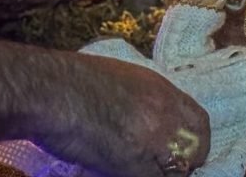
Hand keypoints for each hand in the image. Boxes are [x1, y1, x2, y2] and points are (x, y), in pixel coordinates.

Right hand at [0, 32, 210, 176]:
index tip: (182, 153)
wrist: (46, 89)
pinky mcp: (136, 164)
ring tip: (130, 166)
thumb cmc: (66, 82)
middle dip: (184, 162)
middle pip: (194, 149)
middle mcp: (165, 112)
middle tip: (161, 168)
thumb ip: (140, 100)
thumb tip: (142, 125)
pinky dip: (134, 176)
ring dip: (159, 172)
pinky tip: (110, 170)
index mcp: (160, 89)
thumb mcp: (117, 79)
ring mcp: (154, 139)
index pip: (200, 123)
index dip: (194, 142)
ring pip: (174, 171)